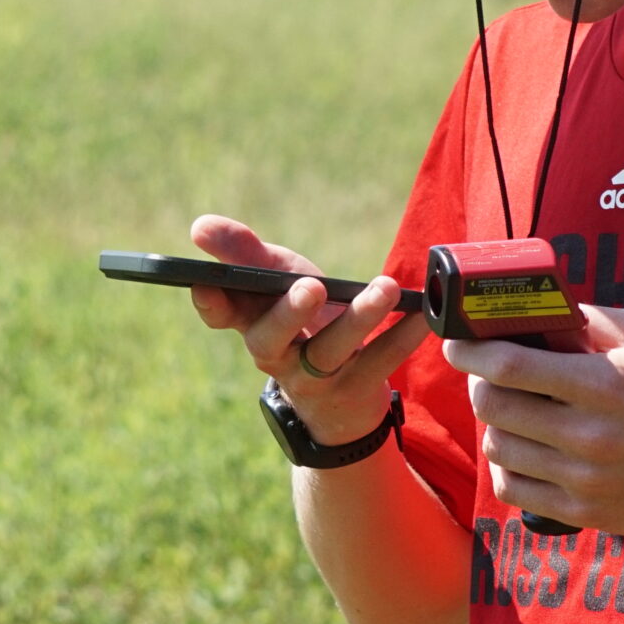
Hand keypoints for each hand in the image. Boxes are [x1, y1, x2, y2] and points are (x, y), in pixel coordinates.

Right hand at [188, 214, 431, 445]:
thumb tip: (201, 227)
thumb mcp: (277, 283)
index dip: (211, 303)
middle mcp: (276, 355)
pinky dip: (403, 336)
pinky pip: (380, 362)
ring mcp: (315, 378)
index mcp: (251, 323)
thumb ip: (246, 254)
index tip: (205, 283)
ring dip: (359, 317)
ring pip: (330, 352)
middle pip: (271, 340)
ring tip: (385, 287)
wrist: (338, 397)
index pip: (221, 316)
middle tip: (311, 286)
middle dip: (289, 313)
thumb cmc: (301, 322)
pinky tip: (421, 313)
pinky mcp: (356, 389)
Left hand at [443, 305, 623, 535]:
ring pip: (498, 449)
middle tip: (483, 374)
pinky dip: (505, 466)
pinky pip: (512, 490)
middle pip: (493, 408)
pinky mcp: (582, 512)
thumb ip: (586, 320)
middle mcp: (590, 435)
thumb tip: (531, 310)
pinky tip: (520, 449)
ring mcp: (584, 479)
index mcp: (603, 385)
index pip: (511, 367)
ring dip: (493, 425)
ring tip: (508, 411)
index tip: (456, 343)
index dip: (471, 353)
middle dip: (478, 384)